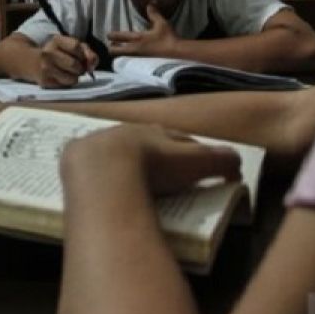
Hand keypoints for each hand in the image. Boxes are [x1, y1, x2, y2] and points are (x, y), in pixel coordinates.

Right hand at [39, 34, 97, 86]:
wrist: (33, 62)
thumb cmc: (59, 53)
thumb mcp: (73, 46)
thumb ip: (87, 52)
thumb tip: (92, 64)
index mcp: (56, 40)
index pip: (76, 46)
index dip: (82, 54)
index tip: (80, 57)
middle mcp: (48, 52)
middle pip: (74, 64)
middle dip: (80, 68)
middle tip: (77, 67)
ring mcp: (45, 68)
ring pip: (72, 79)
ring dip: (75, 77)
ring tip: (69, 73)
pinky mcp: (45, 81)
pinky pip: (66, 86)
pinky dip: (67, 83)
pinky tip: (61, 77)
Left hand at [61, 123, 240, 197]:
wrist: (103, 169)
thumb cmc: (153, 165)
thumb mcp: (195, 163)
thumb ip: (220, 162)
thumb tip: (238, 164)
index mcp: (157, 132)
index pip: (179, 139)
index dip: (191, 151)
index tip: (198, 164)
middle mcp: (129, 131)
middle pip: (147, 140)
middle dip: (156, 151)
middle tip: (164, 171)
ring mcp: (100, 143)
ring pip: (116, 148)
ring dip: (124, 159)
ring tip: (130, 177)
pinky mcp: (77, 158)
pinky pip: (89, 162)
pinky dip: (96, 170)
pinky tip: (98, 182)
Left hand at [107, 4, 178, 56]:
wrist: (176, 54)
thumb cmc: (168, 38)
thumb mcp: (161, 23)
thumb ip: (154, 14)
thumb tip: (150, 3)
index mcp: (137, 38)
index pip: (119, 37)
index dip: (111, 36)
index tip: (108, 35)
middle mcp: (134, 49)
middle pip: (114, 51)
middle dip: (111, 48)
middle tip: (112, 45)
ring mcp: (137, 59)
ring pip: (121, 58)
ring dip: (119, 54)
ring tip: (120, 52)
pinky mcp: (142, 65)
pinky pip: (129, 63)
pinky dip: (126, 61)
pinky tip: (130, 60)